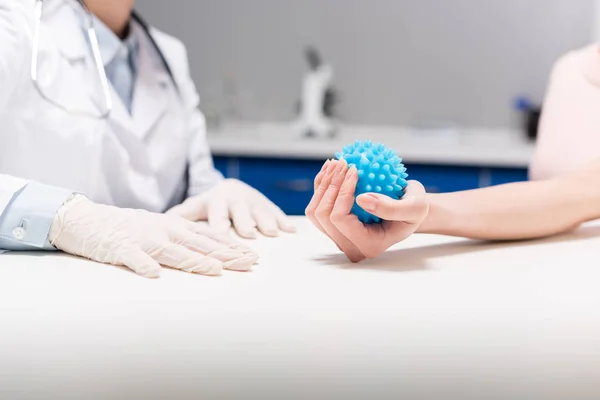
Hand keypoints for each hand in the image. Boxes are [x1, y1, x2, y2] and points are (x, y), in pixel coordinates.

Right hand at [49, 195, 257, 277]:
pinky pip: (134, 259)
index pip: (210, 237)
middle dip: (226, 254)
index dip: (232, 247)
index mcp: (177, 227)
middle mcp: (165, 231)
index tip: (253, 256)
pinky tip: (154, 275)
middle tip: (250, 262)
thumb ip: (186, 239)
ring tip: (216, 270)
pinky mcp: (122, 249)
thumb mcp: (163, 229)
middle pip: (201, 244)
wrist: (91, 220)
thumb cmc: (132, 228)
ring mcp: (144, 239)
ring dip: (195, 261)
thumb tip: (215, 253)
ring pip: (173, 251)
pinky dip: (144, 265)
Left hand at [167, 179, 295, 238]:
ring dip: (266, 221)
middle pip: (241, 212)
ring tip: (270, 232)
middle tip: (248, 231)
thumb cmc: (210, 204)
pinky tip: (290, 231)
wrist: (231, 188)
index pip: (217, 214)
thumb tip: (160, 220)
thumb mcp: (196, 206)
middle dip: (244, 221)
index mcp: (217, 201)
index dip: (219, 225)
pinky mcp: (268, 206)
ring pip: (260, 211)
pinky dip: (283, 221)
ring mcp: (254, 202)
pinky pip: (277, 213)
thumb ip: (181, 214)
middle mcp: (236, 200)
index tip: (219, 235)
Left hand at [305, 160, 428, 261]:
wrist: (410, 211)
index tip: (354, 169)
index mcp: (368, 245)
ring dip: (323, 185)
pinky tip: (331, 167)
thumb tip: (360, 199)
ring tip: (336, 162)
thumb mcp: (415, 207)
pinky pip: (317, 206)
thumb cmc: (416, 210)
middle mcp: (350, 246)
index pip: (340, 219)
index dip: (343, 192)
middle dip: (330, 185)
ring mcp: (339, 238)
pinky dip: (321, 185)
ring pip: (315, 212)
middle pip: (323, 216)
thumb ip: (392, 207)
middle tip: (344, 162)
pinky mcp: (334, 227)